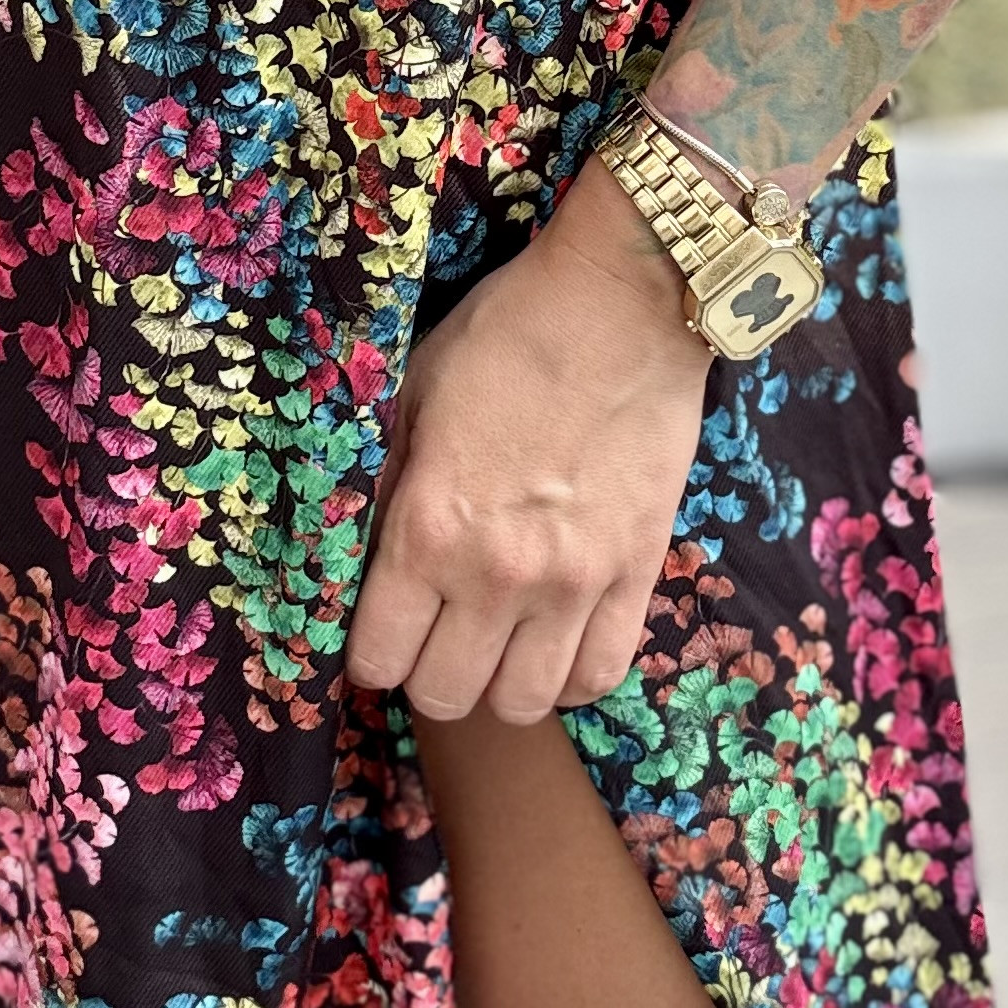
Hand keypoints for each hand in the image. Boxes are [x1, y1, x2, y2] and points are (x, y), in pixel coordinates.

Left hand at [346, 162, 709, 725]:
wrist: (623, 303)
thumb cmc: (507, 334)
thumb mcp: (416, 395)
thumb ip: (391, 481)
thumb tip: (370, 546)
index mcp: (429, 528)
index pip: (378, 658)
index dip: (369, 651)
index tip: (380, 627)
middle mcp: (497, 575)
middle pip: (446, 696)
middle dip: (427, 674)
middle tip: (434, 633)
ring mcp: (574, 583)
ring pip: (523, 704)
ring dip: (498, 684)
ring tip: (494, 643)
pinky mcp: (637, 573)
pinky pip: (601, 673)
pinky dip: (570, 676)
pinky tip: (554, 643)